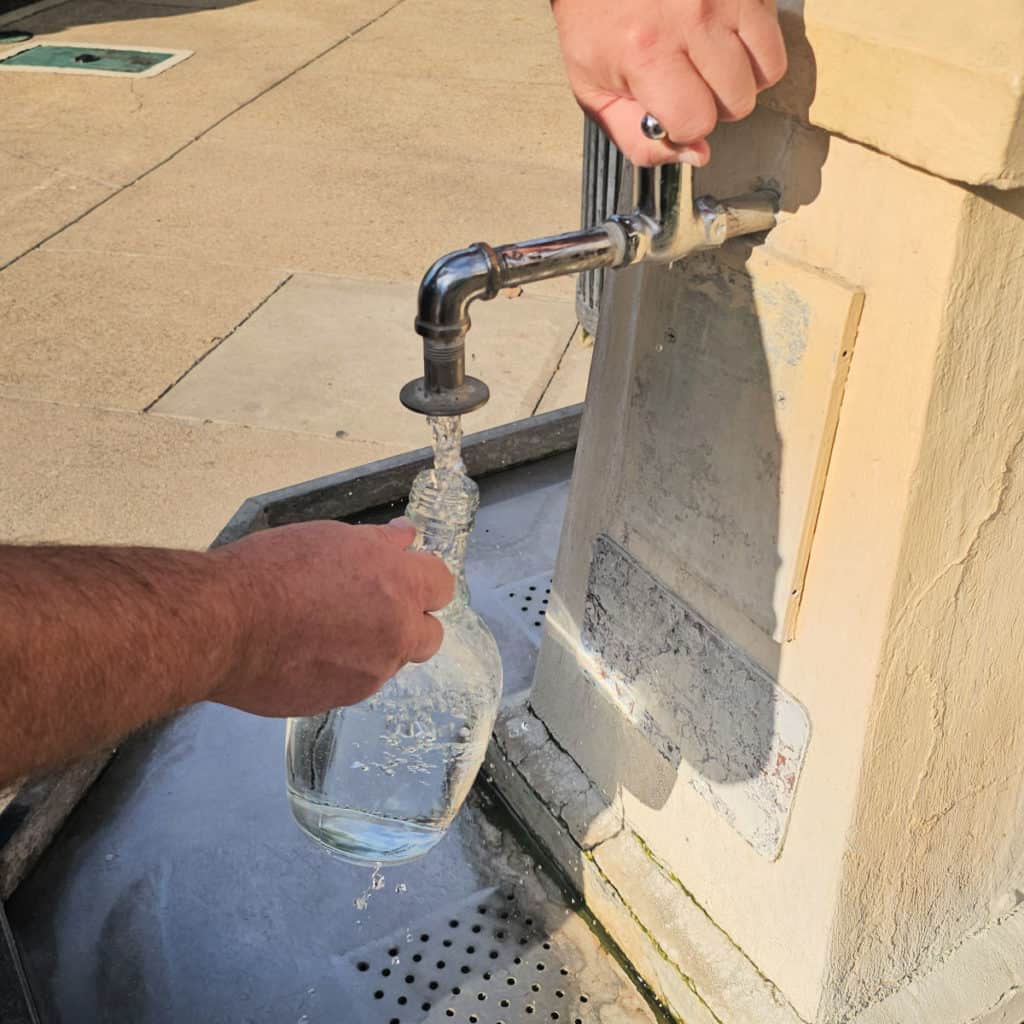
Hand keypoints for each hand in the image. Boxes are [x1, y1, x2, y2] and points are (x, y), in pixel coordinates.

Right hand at [210, 520, 453, 715]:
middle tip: (371, 608)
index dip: (422, 579)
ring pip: (390, 661)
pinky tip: (306, 653)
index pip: (442, 585)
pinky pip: (355, 683)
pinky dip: (341, 670)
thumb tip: (406, 539)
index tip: (402, 576)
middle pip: (430, 634)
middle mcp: (396, 633)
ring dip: (372, 648)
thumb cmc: (272, 570)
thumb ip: (379, 543)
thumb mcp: (331, 538)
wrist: (224, 623)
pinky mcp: (340, 700)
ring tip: (325, 629)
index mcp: (399, 585)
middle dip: (410, 622)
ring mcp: (371, 673)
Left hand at [551, 0, 786, 165]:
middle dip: (714, 104)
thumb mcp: (594, 91)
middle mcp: (692, 17)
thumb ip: (637, 139)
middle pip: (738, 102)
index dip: (684, 125)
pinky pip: (774, 30)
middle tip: (688, 81)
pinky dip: (753, 40)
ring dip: (741, 75)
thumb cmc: (596, 23)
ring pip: (767, 71)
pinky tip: (722, 32)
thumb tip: (697, 155)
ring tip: (708, 58)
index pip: (697, 123)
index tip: (669, 108)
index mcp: (647, 52)